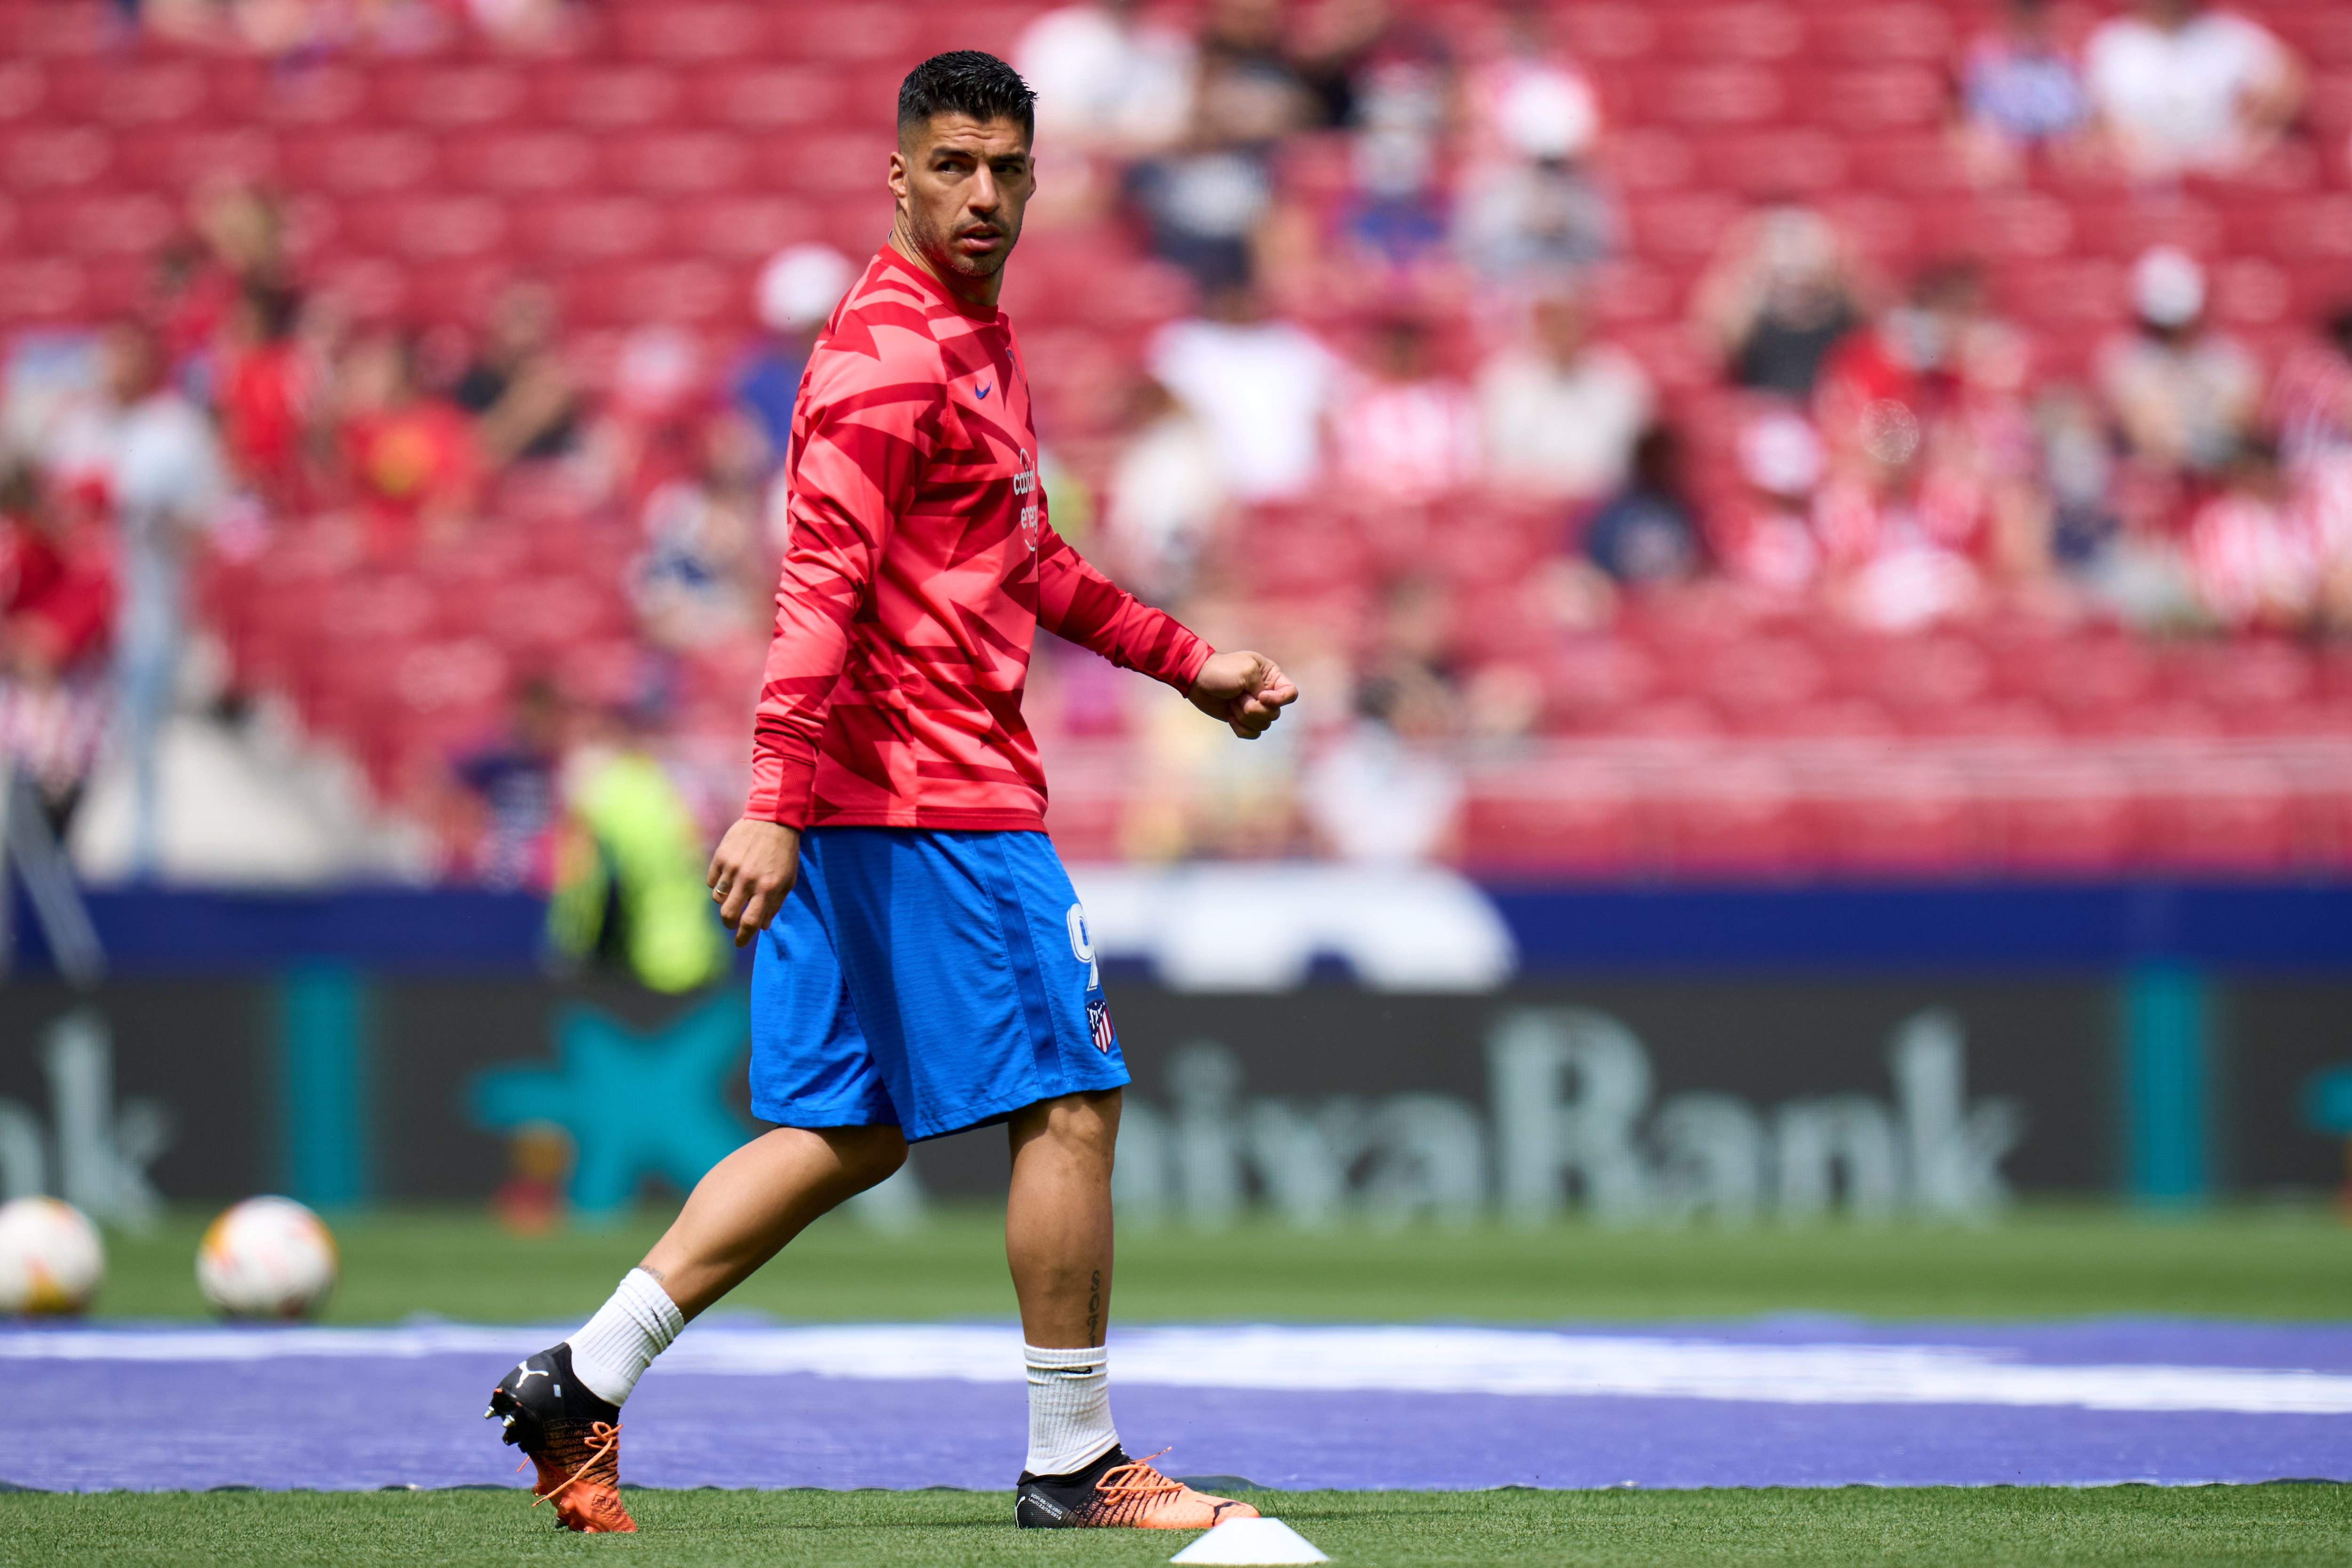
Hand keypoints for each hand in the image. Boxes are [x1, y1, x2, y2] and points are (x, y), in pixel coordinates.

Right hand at [707, 819, 802, 947]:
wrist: (773, 818)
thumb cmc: (783, 852)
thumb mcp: (788, 880)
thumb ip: (775, 904)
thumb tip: (763, 927)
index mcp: (768, 888)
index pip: (751, 922)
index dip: (743, 937)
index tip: (739, 943)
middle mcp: (749, 880)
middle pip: (728, 914)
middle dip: (729, 923)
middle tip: (732, 922)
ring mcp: (733, 868)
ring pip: (718, 898)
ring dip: (725, 901)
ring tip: (734, 892)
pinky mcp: (721, 856)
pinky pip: (711, 881)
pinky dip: (717, 884)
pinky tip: (728, 876)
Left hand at [1187, 650, 1298, 738]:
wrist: (1197, 680)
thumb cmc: (1222, 671)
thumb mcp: (1246, 671)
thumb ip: (1262, 688)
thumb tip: (1264, 705)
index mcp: (1272, 677)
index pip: (1291, 694)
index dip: (1279, 700)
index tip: (1261, 696)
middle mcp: (1267, 693)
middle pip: (1275, 713)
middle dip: (1254, 709)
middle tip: (1238, 697)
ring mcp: (1255, 707)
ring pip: (1263, 725)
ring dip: (1244, 716)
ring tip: (1232, 703)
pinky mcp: (1243, 719)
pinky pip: (1253, 733)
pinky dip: (1240, 728)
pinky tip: (1230, 716)